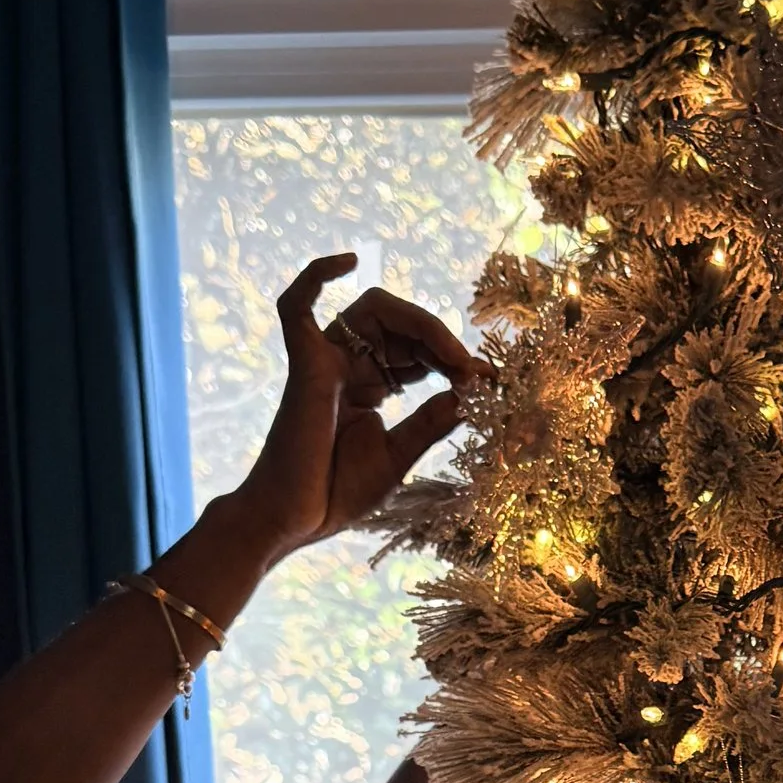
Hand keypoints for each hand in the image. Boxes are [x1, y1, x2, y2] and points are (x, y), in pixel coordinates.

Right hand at [215, 255, 486, 570]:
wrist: (295, 520)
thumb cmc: (338, 494)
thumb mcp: (400, 455)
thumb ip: (432, 421)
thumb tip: (470, 391)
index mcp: (371, 386)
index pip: (416, 349)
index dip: (452, 357)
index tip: (487, 378)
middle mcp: (348, 366)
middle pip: (399, 323)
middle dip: (441, 341)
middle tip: (472, 371)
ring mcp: (324, 362)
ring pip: (370, 309)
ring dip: (419, 322)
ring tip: (451, 355)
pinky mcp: (304, 365)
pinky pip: (297, 306)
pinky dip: (316, 275)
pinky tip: (348, 261)